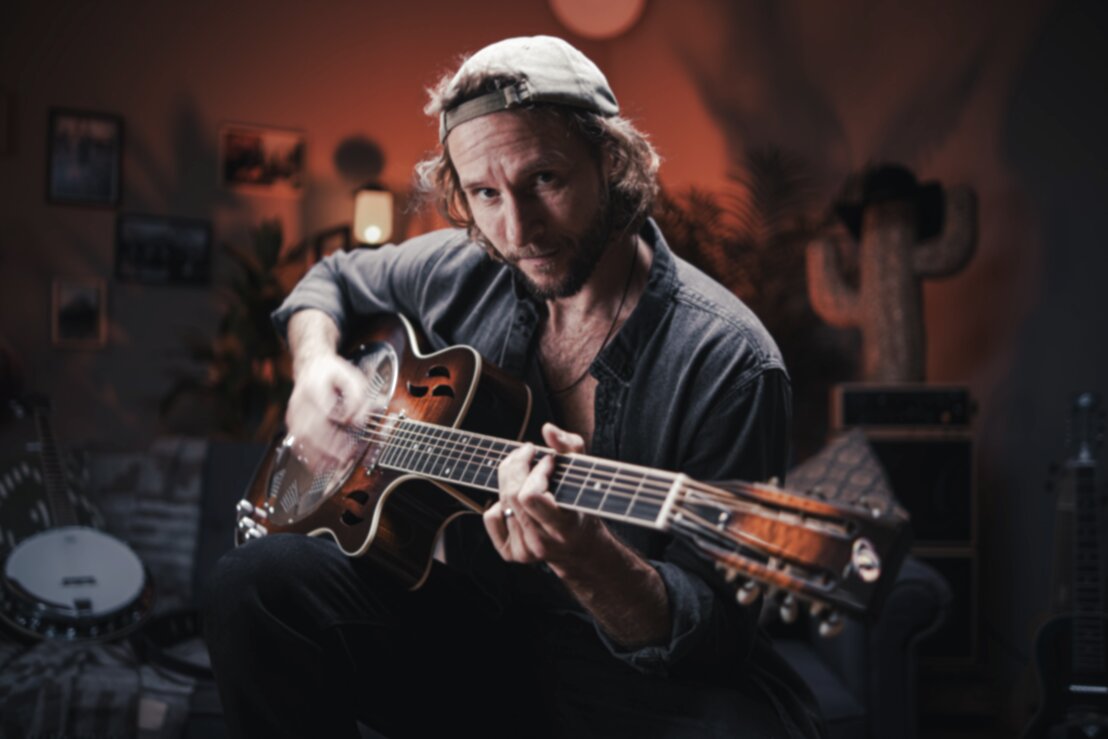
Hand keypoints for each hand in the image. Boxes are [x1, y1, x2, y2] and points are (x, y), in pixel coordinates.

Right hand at [284, 353, 372, 470]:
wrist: (311, 365)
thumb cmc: (333, 373)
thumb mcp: (352, 377)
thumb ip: (358, 398)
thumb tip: (358, 421)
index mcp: (315, 387)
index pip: (325, 409)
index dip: (338, 422)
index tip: (352, 432)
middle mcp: (300, 400)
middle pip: (311, 428)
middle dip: (328, 447)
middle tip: (344, 458)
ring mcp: (293, 412)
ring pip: (301, 438)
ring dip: (317, 455)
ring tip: (332, 466)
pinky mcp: (291, 420)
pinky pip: (296, 441)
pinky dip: (307, 455)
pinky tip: (318, 465)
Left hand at [483, 423, 603, 573]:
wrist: (581, 548)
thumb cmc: (583, 506)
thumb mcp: (585, 475)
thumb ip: (571, 447)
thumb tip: (547, 429)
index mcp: (563, 528)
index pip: (530, 495)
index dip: (536, 471)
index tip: (549, 460)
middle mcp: (541, 543)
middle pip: (512, 494)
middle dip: (518, 466)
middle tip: (528, 453)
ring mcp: (524, 550)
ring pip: (501, 502)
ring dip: (510, 480)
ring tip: (525, 472)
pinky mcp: (510, 553)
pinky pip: (491, 517)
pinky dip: (500, 502)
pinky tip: (515, 498)